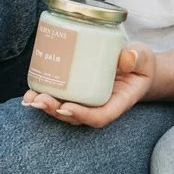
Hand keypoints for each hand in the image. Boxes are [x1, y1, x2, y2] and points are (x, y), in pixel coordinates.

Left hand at [21, 43, 155, 127]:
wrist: (136, 65)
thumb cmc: (140, 63)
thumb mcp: (143, 56)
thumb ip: (137, 57)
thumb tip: (126, 57)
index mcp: (119, 102)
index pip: (101, 116)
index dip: (82, 115)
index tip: (67, 107)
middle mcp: (100, 106)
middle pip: (76, 117)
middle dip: (56, 111)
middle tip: (39, 100)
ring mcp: (88, 102)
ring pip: (65, 111)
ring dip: (46, 106)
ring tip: (30, 97)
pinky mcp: (78, 92)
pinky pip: (61, 98)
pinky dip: (45, 96)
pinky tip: (30, 91)